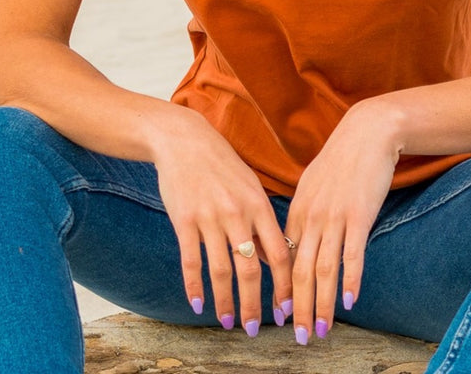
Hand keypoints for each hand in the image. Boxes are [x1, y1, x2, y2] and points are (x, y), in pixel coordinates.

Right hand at [151, 106, 293, 333]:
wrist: (184, 140)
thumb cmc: (221, 164)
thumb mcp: (249, 186)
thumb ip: (261, 221)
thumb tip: (272, 259)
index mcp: (258, 205)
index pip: (279, 254)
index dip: (284, 286)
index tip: (286, 309)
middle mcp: (237, 213)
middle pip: (250, 270)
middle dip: (254, 305)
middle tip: (255, 329)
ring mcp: (209, 217)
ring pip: (221, 271)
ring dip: (225, 302)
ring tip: (227, 322)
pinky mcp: (184, 220)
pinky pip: (191, 260)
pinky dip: (194, 286)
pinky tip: (198, 304)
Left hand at [284, 100, 397, 342]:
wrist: (366, 133)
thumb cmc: (341, 159)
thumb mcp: (313, 184)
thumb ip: (304, 213)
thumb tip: (297, 239)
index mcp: (297, 210)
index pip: (285, 258)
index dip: (283, 290)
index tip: (281, 315)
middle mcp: (311, 216)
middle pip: (299, 271)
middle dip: (298, 308)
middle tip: (298, 337)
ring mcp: (334, 217)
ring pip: (323, 270)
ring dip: (322, 304)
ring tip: (321, 331)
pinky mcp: (359, 215)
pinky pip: (352, 255)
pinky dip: (350, 281)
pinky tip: (350, 302)